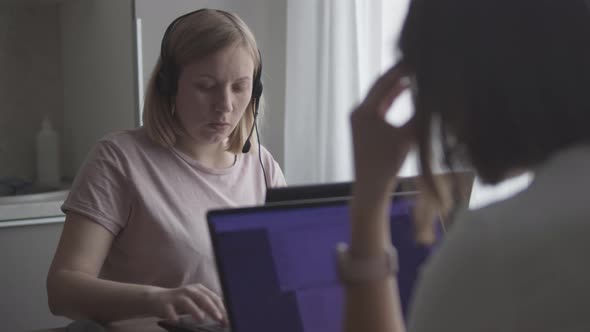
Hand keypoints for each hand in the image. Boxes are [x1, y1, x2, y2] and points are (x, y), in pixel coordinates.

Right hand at [145, 283, 226, 324]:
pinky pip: (169, 310)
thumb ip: (207, 307)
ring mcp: (177, 297)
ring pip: (187, 302)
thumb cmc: (181, 302)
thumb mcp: (195, 301)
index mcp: (199, 289)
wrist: (157, 299)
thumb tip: (223, 317)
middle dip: (212, 309)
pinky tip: (176, 320)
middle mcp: (189, 291)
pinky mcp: (165, 304)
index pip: (213, 298)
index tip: (228, 319)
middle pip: (203, 298)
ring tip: (201, 318)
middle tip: (219, 318)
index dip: (222, 308)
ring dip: (195, 310)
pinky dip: (172, 315)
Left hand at [350, 62, 414, 193]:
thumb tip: (437, 97)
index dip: (400, 69)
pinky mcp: (365, 128)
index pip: (384, 81)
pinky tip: (407, 91)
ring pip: (380, 96)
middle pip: (380, 86)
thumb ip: (421, 115)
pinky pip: (380, 106)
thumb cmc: (386, 164)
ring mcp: (360, 120)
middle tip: (416, 61)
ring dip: (396, 85)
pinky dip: (393, 99)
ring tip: (414, 71)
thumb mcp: (407, 136)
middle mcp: (358, 112)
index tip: (416, 58)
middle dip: (398, 74)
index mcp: (364, 111)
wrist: (371, 188)